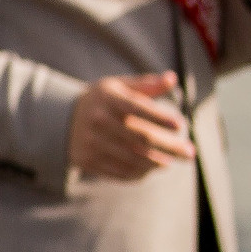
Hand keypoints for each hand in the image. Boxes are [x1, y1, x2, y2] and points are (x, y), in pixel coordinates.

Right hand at [69, 72, 195, 180]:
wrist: (61, 120)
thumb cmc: (101, 101)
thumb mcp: (118, 86)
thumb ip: (146, 85)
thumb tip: (172, 79)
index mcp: (106, 98)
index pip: (137, 108)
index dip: (160, 118)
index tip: (181, 125)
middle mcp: (97, 120)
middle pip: (141, 138)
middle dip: (170, 147)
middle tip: (189, 153)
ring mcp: (91, 143)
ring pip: (133, 158)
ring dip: (158, 163)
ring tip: (172, 162)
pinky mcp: (88, 161)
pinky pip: (120, 172)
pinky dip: (140, 173)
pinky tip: (152, 168)